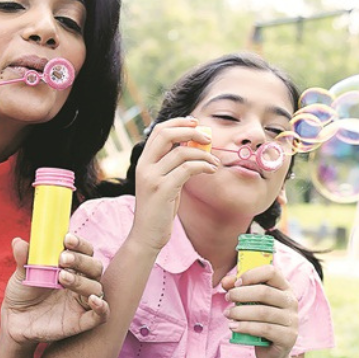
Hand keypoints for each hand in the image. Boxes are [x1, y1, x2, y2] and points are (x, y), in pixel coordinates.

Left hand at [2, 234, 109, 346]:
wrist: (15, 321)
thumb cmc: (22, 293)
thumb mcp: (21, 274)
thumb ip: (24, 259)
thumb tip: (18, 242)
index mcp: (71, 266)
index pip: (85, 250)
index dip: (80, 243)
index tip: (66, 238)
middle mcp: (80, 282)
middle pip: (94, 267)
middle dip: (81, 260)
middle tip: (62, 258)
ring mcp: (81, 302)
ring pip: (96, 288)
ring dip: (82, 281)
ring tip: (62, 277)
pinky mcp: (81, 321)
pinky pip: (101, 315)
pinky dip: (102, 307)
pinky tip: (93, 300)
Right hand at [129, 117, 219, 250]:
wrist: (147, 234)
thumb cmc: (159, 209)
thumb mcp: (164, 181)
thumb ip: (173, 164)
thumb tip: (195, 146)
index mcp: (143, 161)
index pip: (159, 131)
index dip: (178, 122)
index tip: (196, 123)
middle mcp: (144, 166)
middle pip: (166, 134)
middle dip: (190, 131)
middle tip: (208, 138)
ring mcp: (152, 177)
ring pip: (181, 152)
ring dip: (204, 154)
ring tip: (215, 163)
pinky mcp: (162, 190)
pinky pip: (186, 169)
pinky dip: (203, 166)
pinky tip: (210, 170)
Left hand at [221, 265, 298, 357]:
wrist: (272, 351)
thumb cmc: (259, 321)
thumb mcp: (250, 303)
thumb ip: (238, 289)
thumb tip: (226, 282)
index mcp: (284, 288)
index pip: (271, 272)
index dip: (252, 275)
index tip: (236, 283)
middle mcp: (291, 301)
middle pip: (265, 292)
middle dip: (241, 294)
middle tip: (228, 298)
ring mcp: (292, 320)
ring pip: (263, 312)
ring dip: (240, 312)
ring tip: (228, 314)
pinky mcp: (288, 337)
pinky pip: (265, 329)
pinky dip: (246, 327)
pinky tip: (234, 327)